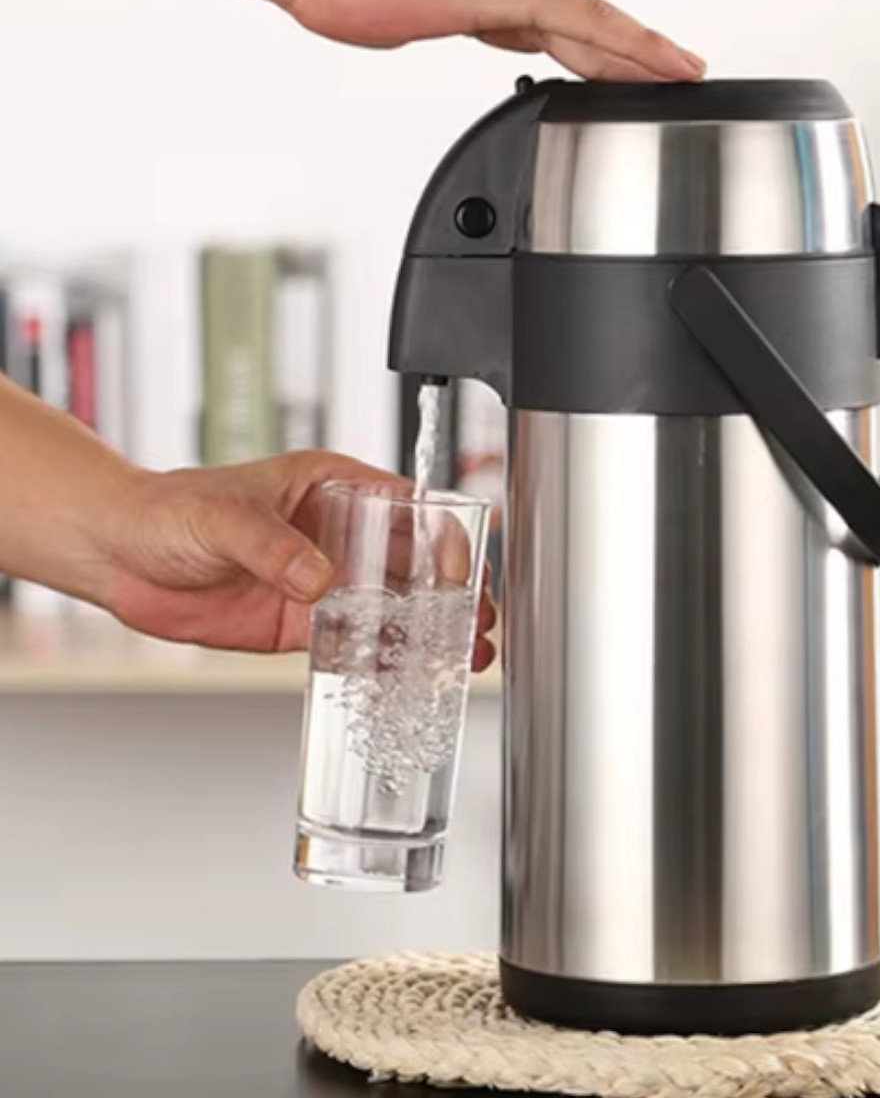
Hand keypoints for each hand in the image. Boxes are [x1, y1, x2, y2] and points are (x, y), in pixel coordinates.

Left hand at [98, 451, 497, 666]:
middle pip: (417, 562)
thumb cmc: (168, 509)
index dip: (444, 539)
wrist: (119, 556)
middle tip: (478, 624)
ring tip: (463, 657)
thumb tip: (319, 579)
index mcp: (335, 487)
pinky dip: (386, 659)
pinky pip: (356, 642)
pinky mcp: (304, 623)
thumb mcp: (223, 516)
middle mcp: (341, 535)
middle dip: (454, 593)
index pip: (410, 508)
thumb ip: (272, 546)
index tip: (458, 573)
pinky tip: (413, 675)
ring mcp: (325, 581)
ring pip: (396, 606)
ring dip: (431, 631)